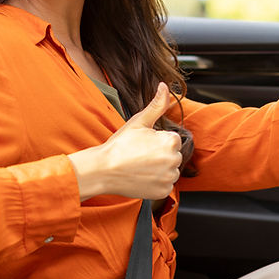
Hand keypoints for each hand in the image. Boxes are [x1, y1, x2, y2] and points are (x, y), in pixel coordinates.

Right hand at [69, 82, 182, 199]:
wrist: (103, 170)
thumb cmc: (120, 145)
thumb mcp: (139, 121)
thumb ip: (157, 105)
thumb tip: (165, 86)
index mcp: (171, 141)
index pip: (171, 140)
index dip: (156, 141)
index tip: (142, 144)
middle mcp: (174, 160)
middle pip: (172, 155)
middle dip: (159, 154)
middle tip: (139, 155)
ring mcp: (169, 178)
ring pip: (169, 170)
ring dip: (159, 169)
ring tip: (139, 166)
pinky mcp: (163, 192)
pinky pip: (165, 185)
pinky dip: (156, 182)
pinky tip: (141, 177)